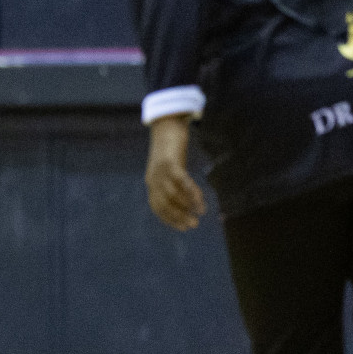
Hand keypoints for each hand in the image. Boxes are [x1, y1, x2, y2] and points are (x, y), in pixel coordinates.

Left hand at [145, 114, 205, 230]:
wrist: (165, 125)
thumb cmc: (170, 148)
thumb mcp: (170, 167)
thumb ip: (174, 182)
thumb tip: (186, 199)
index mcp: (152, 182)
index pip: (158, 207)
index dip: (170, 219)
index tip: (183, 228)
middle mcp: (153, 178)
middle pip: (164, 203)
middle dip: (179, 216)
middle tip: (194, 225)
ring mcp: (160, 170)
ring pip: (172, 194)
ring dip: (186, 206)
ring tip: (200, 213)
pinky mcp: (169, 162)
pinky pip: (181, 181)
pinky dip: (190, 192)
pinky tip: (200, 200)